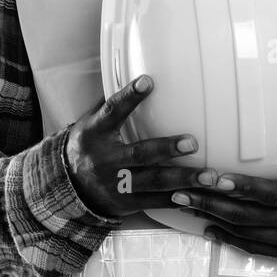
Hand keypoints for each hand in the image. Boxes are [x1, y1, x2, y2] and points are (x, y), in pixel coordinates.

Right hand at [63, 75, 213, 218]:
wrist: (66, 187)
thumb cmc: (89, 145)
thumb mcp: (91, 122)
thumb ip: (112, 104)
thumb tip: (137, 73)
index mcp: (95, 134)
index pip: (112, 112)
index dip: (128, 97)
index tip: (147, 81)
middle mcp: (105, 160)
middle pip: (139, 154)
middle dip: (167, 148)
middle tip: (193, 142)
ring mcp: (115, 184)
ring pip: (152, 182)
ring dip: (183, 179)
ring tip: (210, 175)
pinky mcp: (126, 203)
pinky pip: (155, 202)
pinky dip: (178, 200)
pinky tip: (199, 195)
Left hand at [173, 90, 276, 265]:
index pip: (268, 192)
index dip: (239, 186)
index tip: (213, 177)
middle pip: (245, 214)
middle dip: (210, 201)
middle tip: (178, 190)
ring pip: (244, 231)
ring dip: (213, 217)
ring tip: (183, 206)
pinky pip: (254, 248)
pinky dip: (230, 240)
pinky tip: (210, 229)